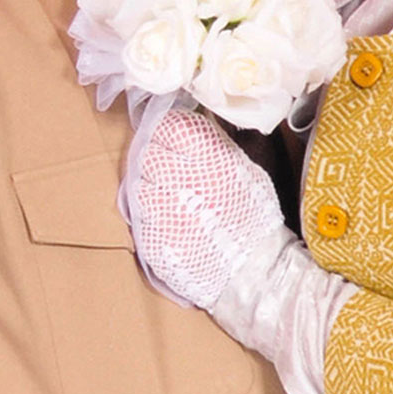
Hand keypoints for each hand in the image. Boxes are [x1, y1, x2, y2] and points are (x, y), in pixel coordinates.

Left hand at [126, 105, 290, 313]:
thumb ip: (215, 145)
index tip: (174, 146)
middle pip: (148, 154)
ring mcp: (162, 209)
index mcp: (206, 155)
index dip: (168, 135)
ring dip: (151, 193)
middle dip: (158, 165)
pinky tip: (173, 226)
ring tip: (174, 206)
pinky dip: (152, 220)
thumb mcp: (246, 171)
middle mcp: (180, 177)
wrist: (254, 272)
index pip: (166, 126)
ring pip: (138, 186)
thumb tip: (193, 121)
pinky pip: (139, 219)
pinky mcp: (151, 238)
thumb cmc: (254, 220)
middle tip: (174, 180)